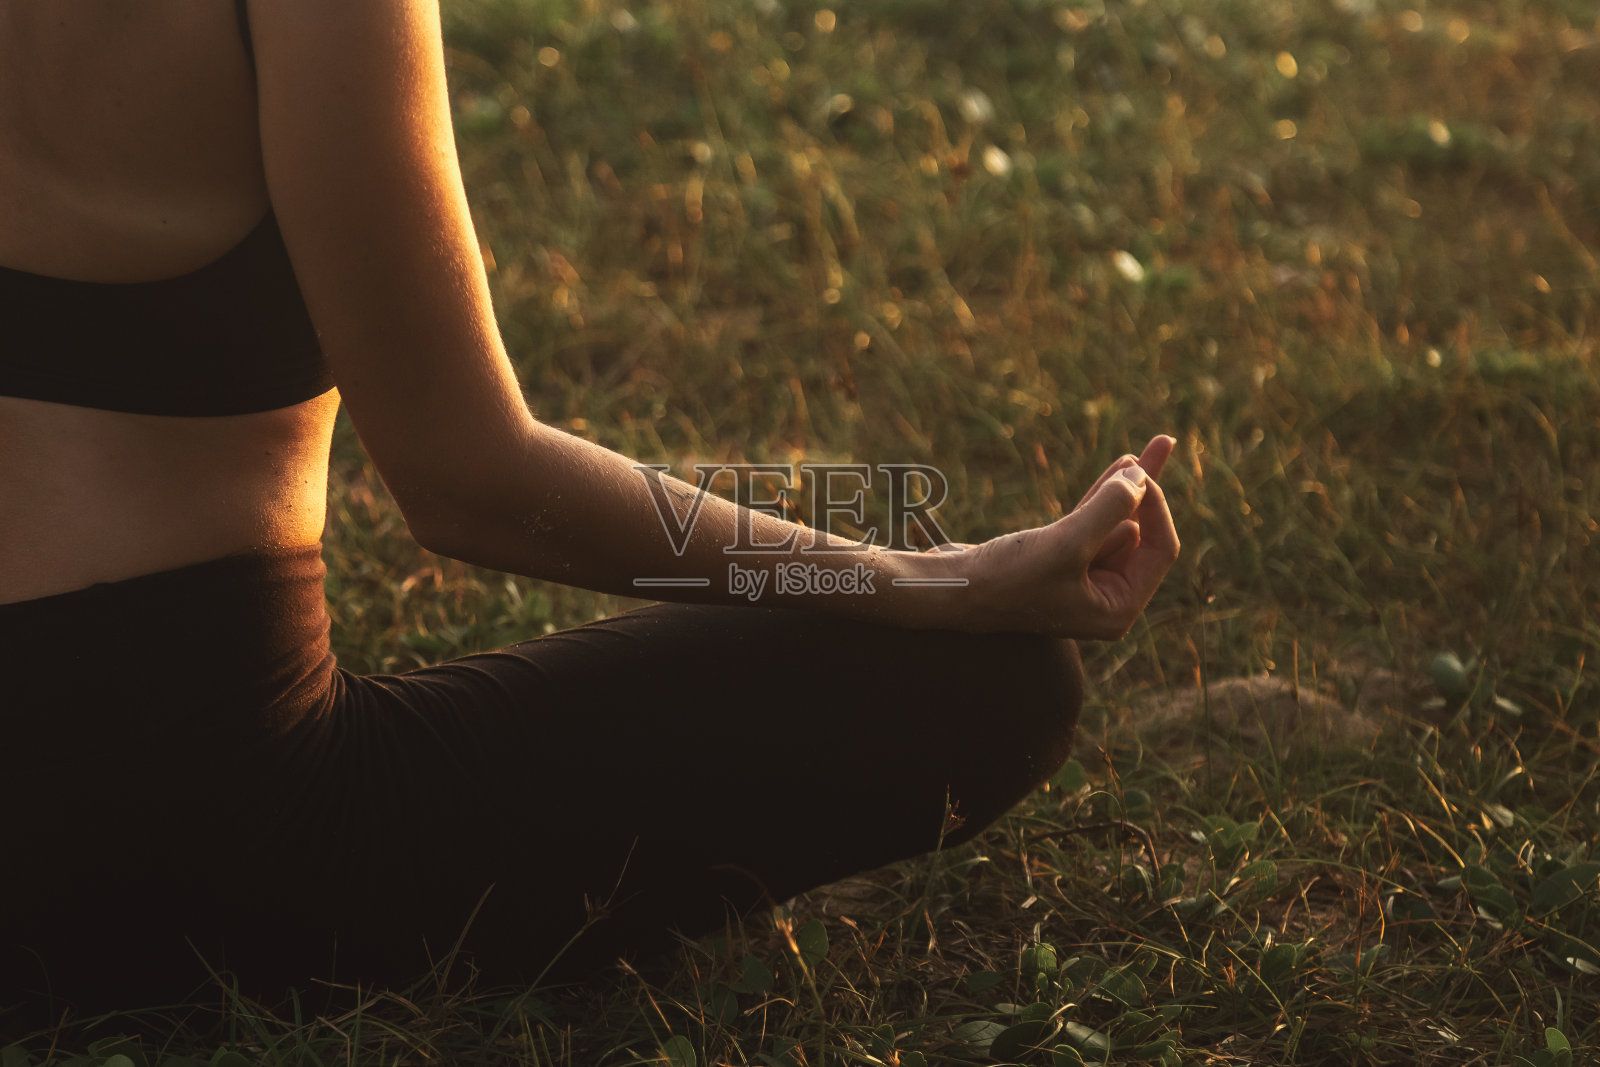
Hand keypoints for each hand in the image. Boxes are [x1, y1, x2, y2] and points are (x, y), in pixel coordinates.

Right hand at [939, 436, 1179, 637]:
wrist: (950, 588)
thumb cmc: (1007, 578)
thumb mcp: (1066, 543)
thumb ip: (1109, 508)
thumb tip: (1141, 477)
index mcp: (1117, 609)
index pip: (1158, 550)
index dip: (1155, 507)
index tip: (1140, 475)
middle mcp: (1104, 597)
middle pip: (1141, 533)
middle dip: (1147, 489)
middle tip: (1163, 442)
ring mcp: (1080, 579)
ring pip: (1114, 522)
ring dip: (1126, 486)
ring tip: (1144, 449)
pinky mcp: (1056, 560)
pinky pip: (1089, 523)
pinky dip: (1102, 495)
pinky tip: (1119, 466)